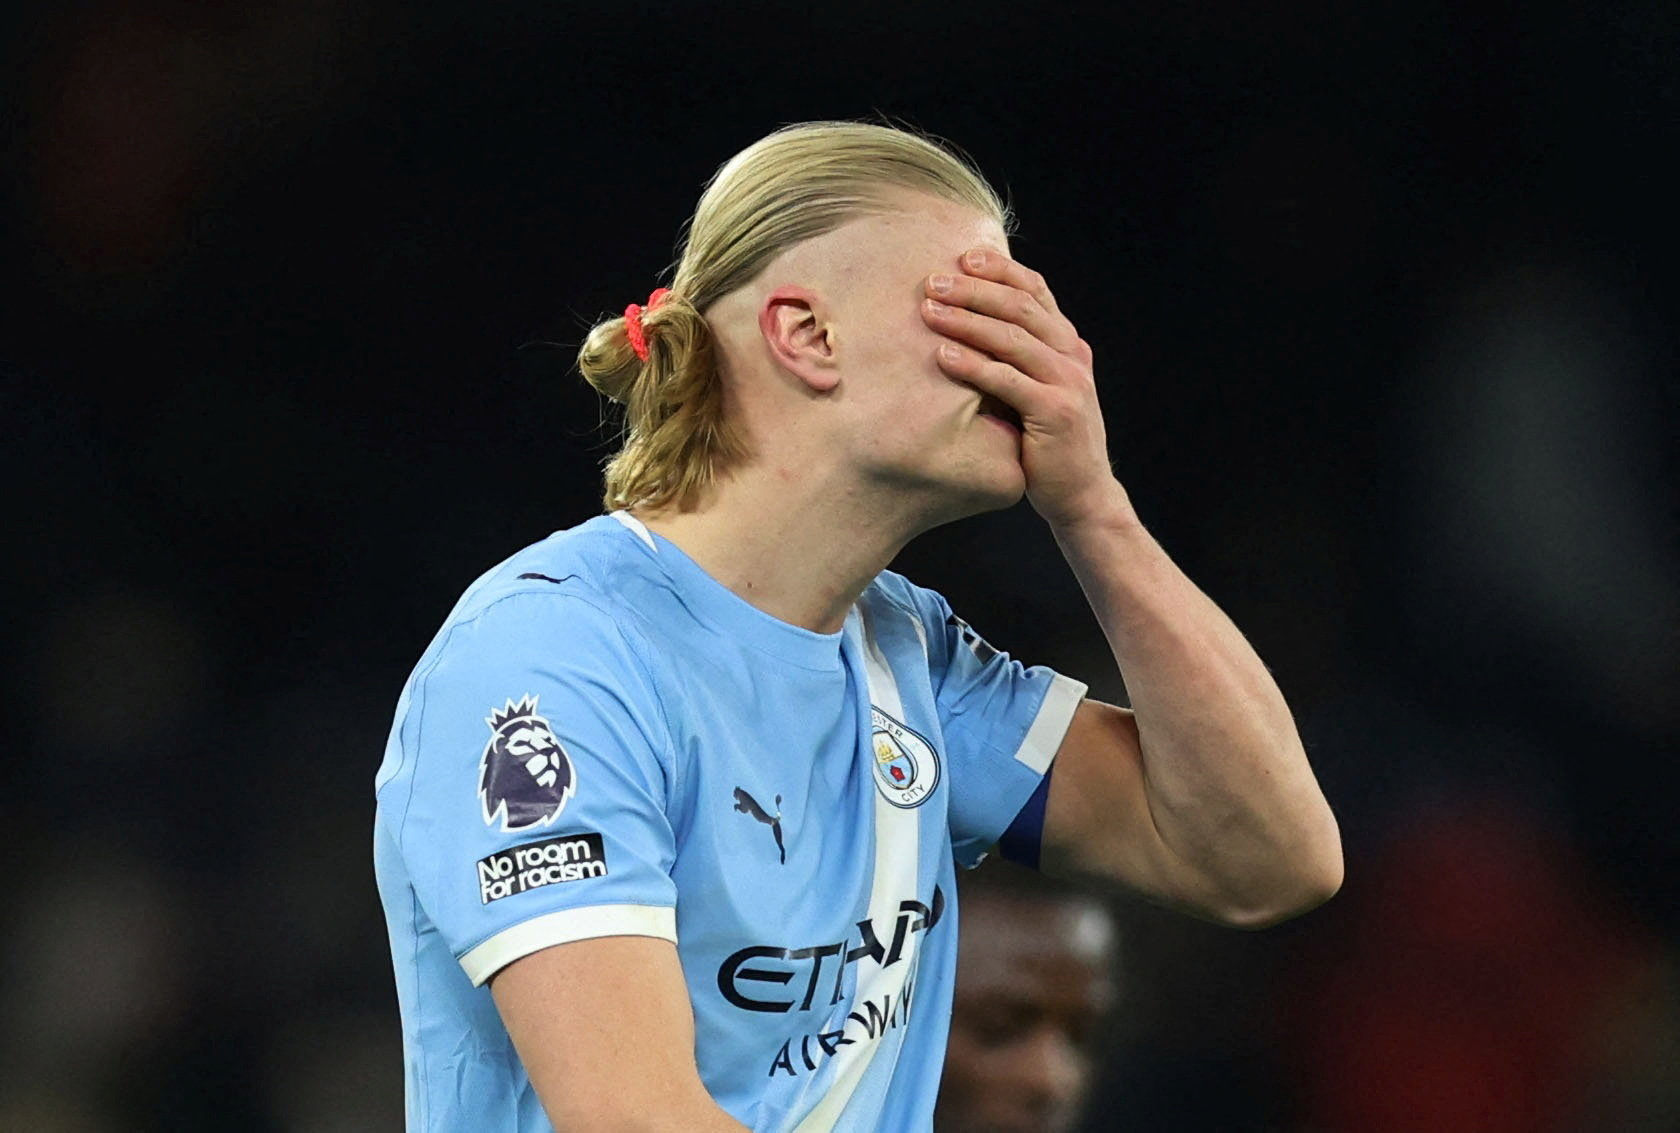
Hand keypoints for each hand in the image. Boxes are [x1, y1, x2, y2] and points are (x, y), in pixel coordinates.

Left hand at [922, 249, 1126, 528]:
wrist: (1081, 494)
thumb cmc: (1047, 443)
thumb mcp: (1038, 390)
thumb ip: (1019, 359)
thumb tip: (969, 323)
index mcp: (1068, 345)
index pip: (1036, 292)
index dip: (1000, 271)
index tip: (963, 257)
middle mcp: (1073, 357)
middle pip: (1021, 308)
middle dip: (974, 290)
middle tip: (933, 281)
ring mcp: (1068, 383)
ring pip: (1013, 339)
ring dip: (967, 321)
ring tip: (930, 311)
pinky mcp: (1055, 412)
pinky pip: (1008, 380)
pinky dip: (974, 365)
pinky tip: (943, 356)